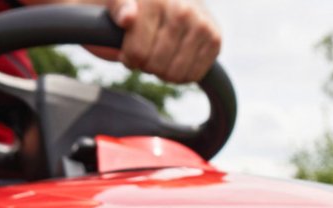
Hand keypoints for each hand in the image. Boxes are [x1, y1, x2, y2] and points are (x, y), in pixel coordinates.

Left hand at [103, 0, 221, 82]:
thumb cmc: (140, 4)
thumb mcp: (118, 2)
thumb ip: (117, 8)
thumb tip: (128, 18)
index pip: (137, 52)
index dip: (129, 58)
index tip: (127, 50)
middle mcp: (182, 9)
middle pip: (156, 65)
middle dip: (147, 65)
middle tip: (146, 53)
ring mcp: (201, 25)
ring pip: (175, 74)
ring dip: (163, 72)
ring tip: (160, 56)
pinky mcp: (215, 38)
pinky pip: (194, 75)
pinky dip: (181, 75)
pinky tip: (176, 59)